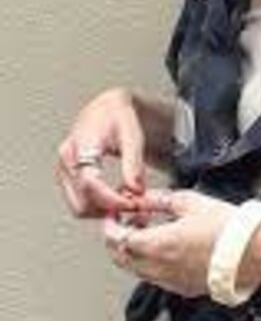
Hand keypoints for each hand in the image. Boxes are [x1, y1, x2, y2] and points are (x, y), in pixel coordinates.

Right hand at [54, 87, 146, 217]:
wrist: (106, 109)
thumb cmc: (118, 117)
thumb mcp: (132, 135)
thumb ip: (133, 163)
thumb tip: (136, 190)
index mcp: (81, 144)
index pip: (90, 182)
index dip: (112, 198)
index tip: (132, 204)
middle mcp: (67, 159)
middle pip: (81, 200)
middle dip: (109, 209)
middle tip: (136, 206)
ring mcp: (64, 170)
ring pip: (79, 206)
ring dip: (104, 211)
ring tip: (129, 202)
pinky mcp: (67, 178)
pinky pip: (79, 201)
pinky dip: (99, 207)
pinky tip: (118, 200)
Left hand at [102, 190, 242, 297]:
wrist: (256, 252)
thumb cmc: (228, 226)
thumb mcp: (191, 202)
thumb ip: (161, 200)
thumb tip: (142, 197)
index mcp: (158, 244)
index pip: (118, 239)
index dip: (110, 225)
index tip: (114, 213)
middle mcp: (159, 268)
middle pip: (121, 259)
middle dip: (116, 240)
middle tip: (123, 222)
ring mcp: (172, 282)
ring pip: (137, 271)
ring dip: (132, 252)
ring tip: (146, 231)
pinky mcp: (185, 288)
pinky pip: (156, 278)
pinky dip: (149, 264)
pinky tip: (164, 247)